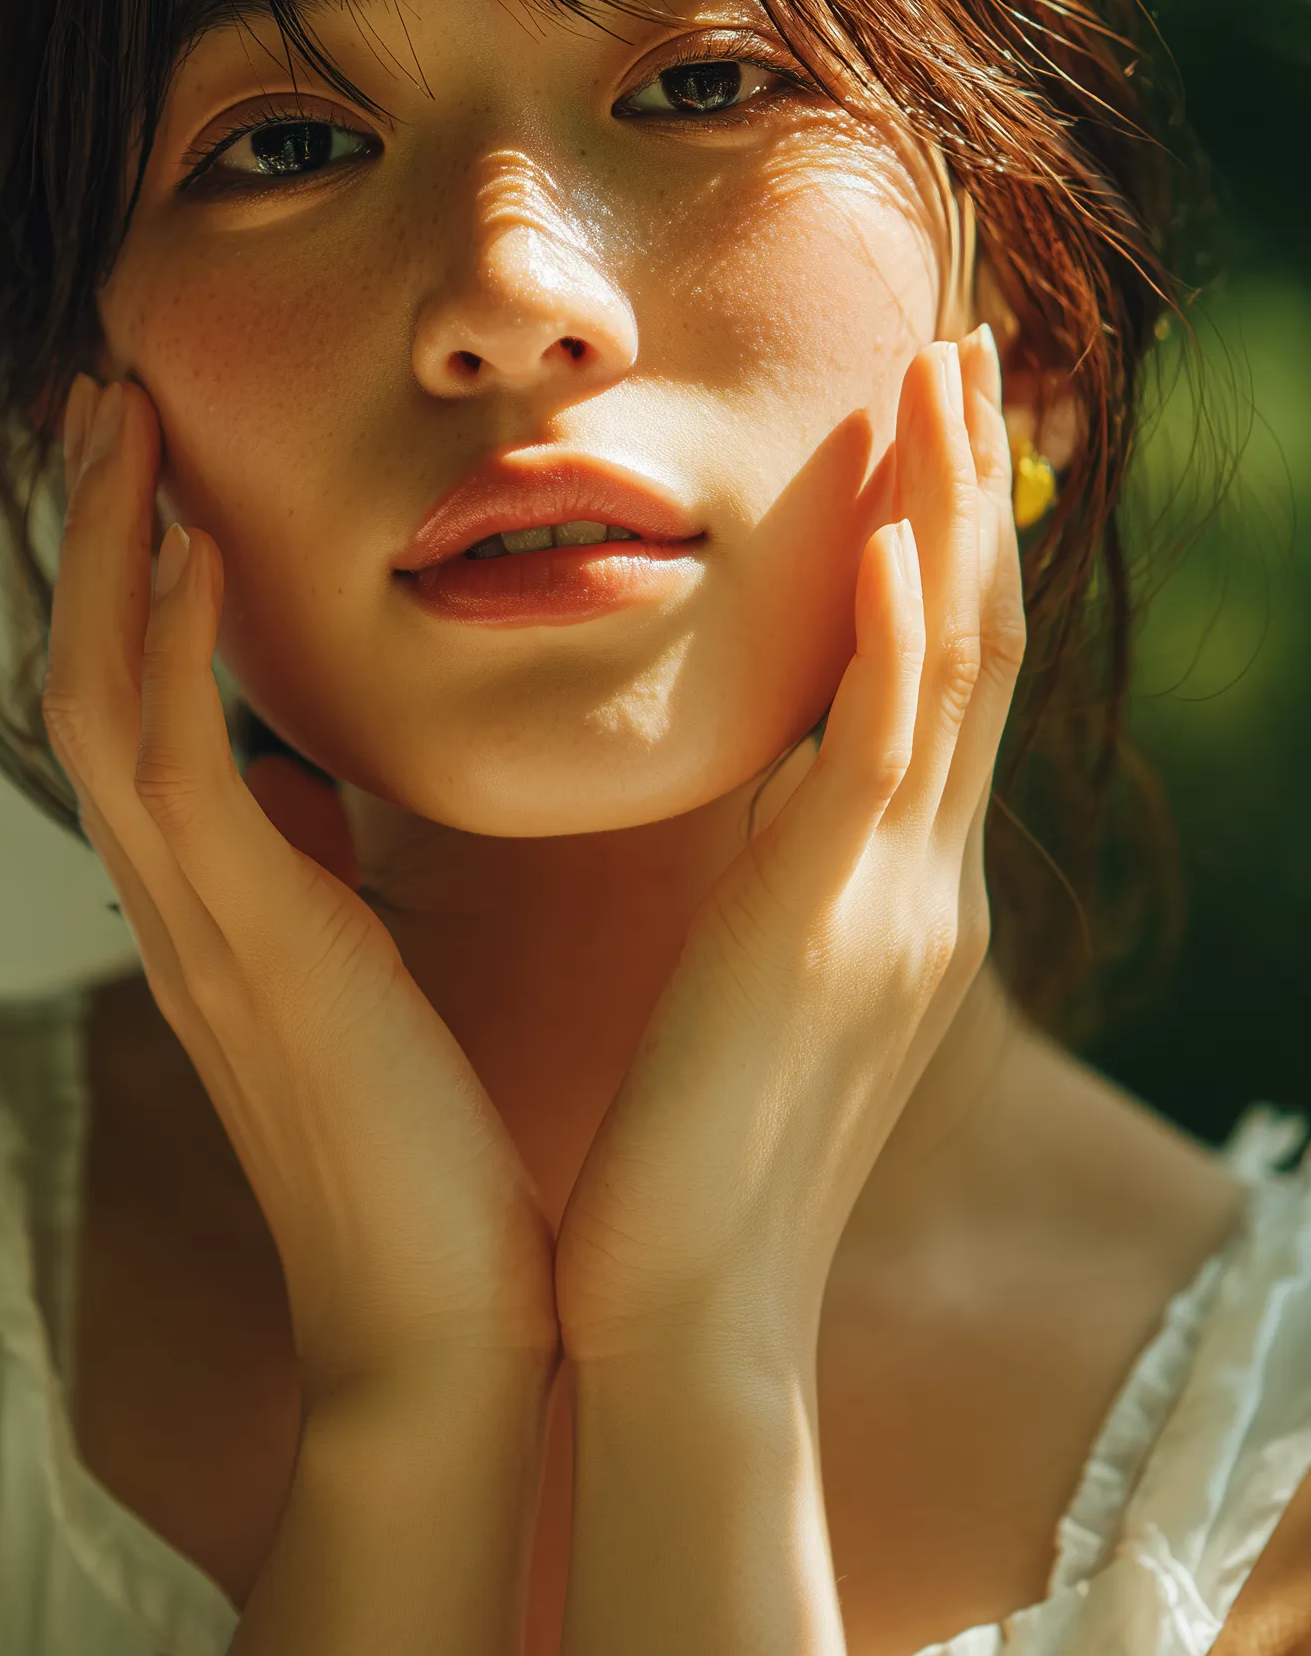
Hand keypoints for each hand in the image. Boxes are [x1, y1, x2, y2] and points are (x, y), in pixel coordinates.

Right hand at [43, 377, 558, 1407]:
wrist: (448, 1322)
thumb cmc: (430, 1152)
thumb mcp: (362, 978)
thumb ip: (320, 878)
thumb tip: (310, 790)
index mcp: (211, 902)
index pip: (130, 701)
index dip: (123, 573)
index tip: (151, 450)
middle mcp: (178, 901)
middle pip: (84, 670)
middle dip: (92, 528)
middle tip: (106, 391)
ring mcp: (199, 925)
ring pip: (100, 695)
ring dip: (110, 548)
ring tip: (127, 417)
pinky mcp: (257, 948)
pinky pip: (178, 765)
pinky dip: (170, 644)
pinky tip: (199, 542)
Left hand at [551, 328, 1025, 1376]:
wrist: (688, 1312)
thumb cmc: (692, 1154)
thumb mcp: (751, 973)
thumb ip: (779, 864)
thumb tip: (770, 773)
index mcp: (891, 882)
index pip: (933, 671)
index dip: (939, 534)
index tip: (920, 415)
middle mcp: (920, 878)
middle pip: (967, 637)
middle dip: (963, 485)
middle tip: (958, 343)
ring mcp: (895, 906)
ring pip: (947, 669)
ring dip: (943, 515)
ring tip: (938, 381)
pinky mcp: (834, 939)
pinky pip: (882, 764)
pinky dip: (890, 647)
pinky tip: (883, 548)